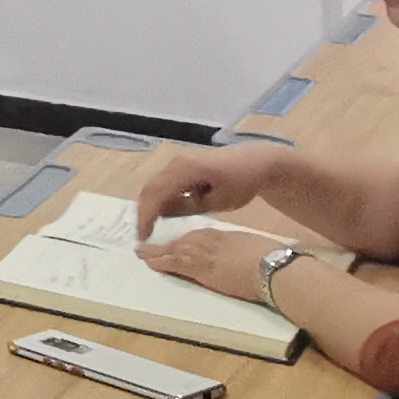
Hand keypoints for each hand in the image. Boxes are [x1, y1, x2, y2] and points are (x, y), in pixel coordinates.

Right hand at [124, 141, 273, 230]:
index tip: (143, 237)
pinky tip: (163, 213)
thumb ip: (188, 208)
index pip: (156, 194)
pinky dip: (159, 198)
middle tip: (143, 234)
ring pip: (154, 185)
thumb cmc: (241, 183)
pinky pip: (163, 182)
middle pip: (150, 189)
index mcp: (186, 170)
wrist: (255, 162)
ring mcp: (178, 162)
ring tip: (150, 227)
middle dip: (144, 212)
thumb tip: (162, 215)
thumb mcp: (218, 202)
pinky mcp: (181, 164)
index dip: (147, 217)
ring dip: (150, 205)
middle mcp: (176, 162)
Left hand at [137, 221, 290, 295]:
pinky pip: (173, 262)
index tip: (173, 243)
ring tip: (141, 253)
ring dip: (155, 252)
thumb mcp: (250, 246)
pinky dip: (159, 260)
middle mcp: (208, 240)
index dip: (182, 240)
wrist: (273, 266)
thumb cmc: (271, 258)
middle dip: (164, 245)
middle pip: (180, 241)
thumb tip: (235, 255)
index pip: (195, 236)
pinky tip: (148, 261)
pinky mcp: (199, 268)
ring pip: (172, 250)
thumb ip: (237, 248)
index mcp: (222, 235)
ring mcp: (202, 253)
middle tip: (146, 246)